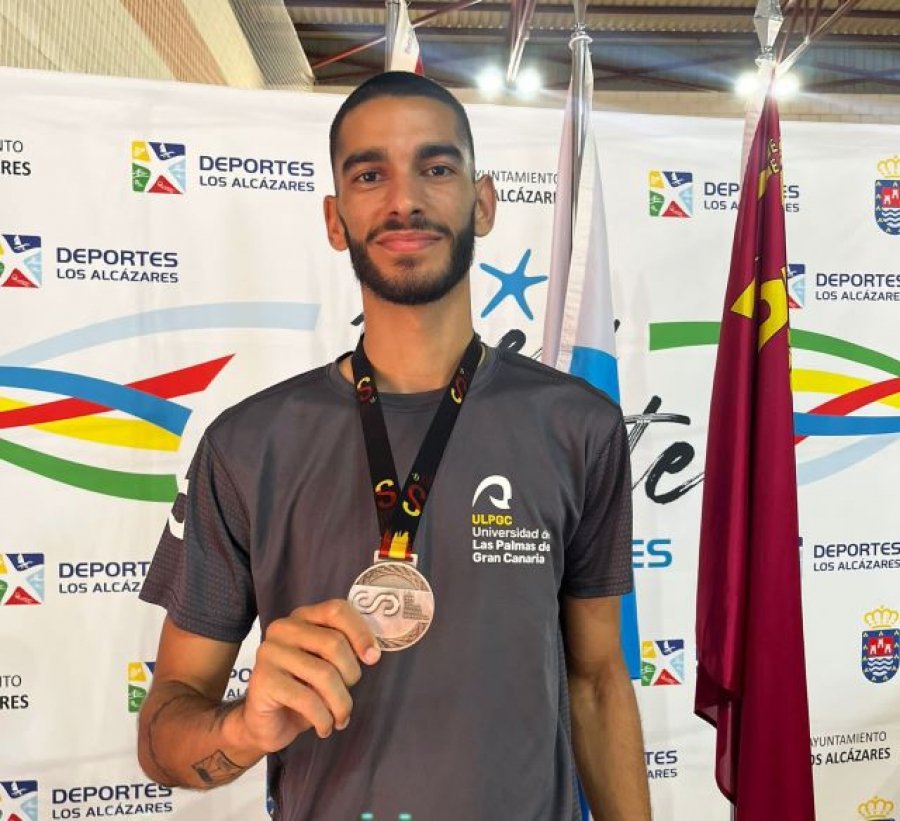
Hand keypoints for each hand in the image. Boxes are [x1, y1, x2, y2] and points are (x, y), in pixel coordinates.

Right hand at [239, 599, 380, 751]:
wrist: (266, 724)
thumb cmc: (304, 690)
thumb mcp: (328, 666)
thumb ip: (346, 650)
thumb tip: (372, 653)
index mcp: (302, 617)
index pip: (337, 610)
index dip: (360, 632)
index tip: (373, 658)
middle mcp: (283, 628)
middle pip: (334, 643)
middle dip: (351, 675)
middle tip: (347, 697)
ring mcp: (269, 652)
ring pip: (324, 674)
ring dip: (340, 703)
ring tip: (340, 718)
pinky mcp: (263, 681)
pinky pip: (307, 699)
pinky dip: (323, 719)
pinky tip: (324, 728)